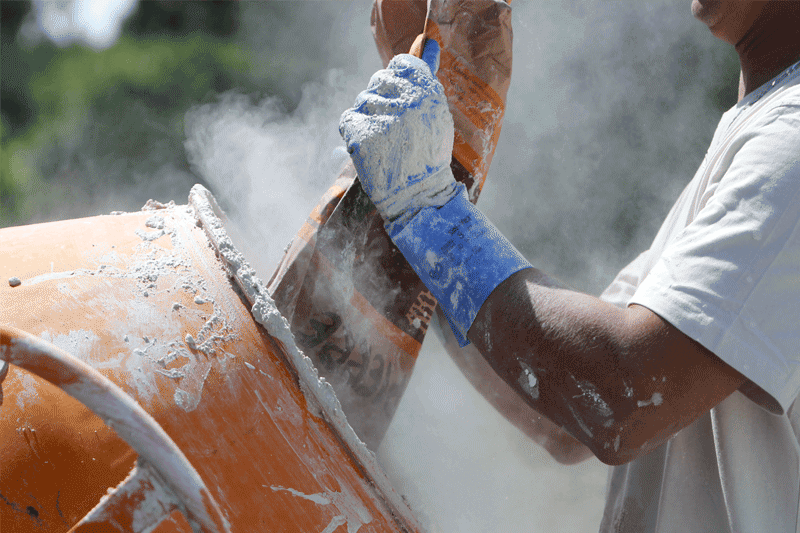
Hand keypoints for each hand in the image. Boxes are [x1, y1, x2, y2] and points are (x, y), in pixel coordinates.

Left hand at [339, 39, 458, 234]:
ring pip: (361, 101)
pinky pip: (348, 119)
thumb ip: (427, 75)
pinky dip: (354, 133)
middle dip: (381, 101)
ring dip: (367, 119)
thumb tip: (429, 41)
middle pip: (377, 81)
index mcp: (428, 91)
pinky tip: (369, 149)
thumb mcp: (434, 112)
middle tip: (394, 131)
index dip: (396, 83)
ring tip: (385, 143)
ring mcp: (383, 118)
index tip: (400, 104)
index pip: (399, 65)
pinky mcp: (361, 135)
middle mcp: (406, 101)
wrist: (418, 197)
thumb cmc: (427, 153)